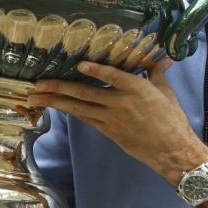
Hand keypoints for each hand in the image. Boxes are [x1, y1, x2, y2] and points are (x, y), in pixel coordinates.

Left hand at [28, 59, 207, 185]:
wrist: (171, 150)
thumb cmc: (171, 119)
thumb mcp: (165, 91)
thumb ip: (157, 71)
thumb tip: (164, 57)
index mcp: (137, 89)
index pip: (113, 77)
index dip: (97, 71)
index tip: (80, 64)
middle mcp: (120, 103)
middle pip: (84, 94)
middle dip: (58, 87)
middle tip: (36, 83)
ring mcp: (111, 119)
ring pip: (78, 108)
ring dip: (55, 101)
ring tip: (35, 97)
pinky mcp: (108, 131)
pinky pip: (85, 118)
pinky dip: (69, 111)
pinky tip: (55, 106)